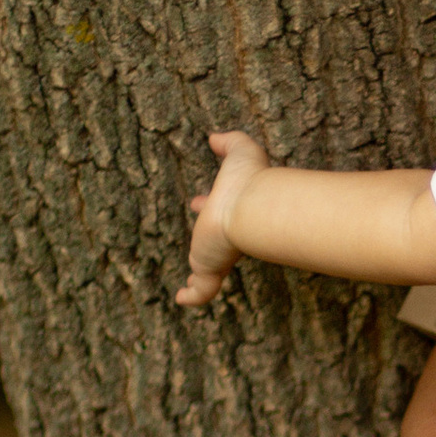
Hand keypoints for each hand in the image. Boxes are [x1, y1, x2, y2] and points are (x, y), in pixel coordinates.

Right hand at [176, 128, 270, 309]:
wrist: (252, 211)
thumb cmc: (249, 181)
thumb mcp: (239, 151)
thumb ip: (230, 141)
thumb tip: (215, 137)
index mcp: (230, 208)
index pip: (218, 207)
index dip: (207, 204)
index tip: (198, 201)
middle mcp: (225, 234)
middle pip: (212, 239)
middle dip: (203, 235)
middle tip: (191, 240)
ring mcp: (217, 254)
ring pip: (208, 270)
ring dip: (201, 274)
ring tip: (191, 282)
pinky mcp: (208, 268)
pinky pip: (201, 290)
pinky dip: (193, 296)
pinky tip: (183, 299)